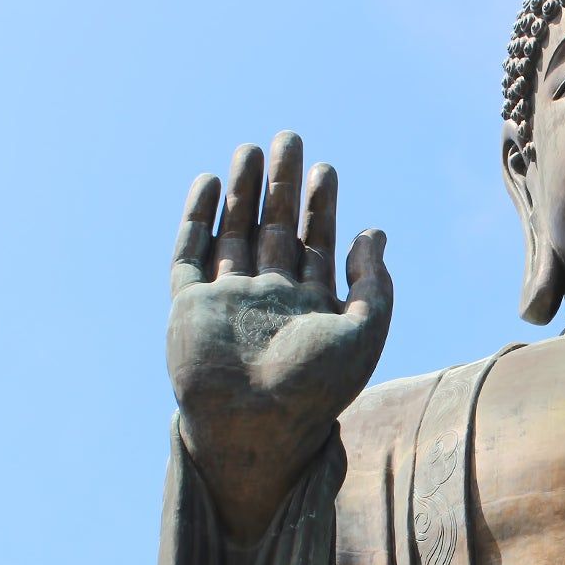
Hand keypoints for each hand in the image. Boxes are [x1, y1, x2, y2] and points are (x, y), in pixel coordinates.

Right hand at [166, 132, 391, 540]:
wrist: (256, 425)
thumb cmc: (316, 388)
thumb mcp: (365, 332)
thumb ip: (374, 283)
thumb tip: (375, 232)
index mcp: (310, 308)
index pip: (316, 245)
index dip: (321, 206)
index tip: (327, 169)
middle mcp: (268, 300)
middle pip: (275, 230)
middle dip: (282, 186)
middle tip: (289, 138)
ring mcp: (227, 302)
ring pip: (234, 233)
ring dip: (243, 192)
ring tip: (251, 148)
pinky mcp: (190, 307)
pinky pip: (190, 255)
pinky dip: (198, 219)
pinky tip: (209, 182)